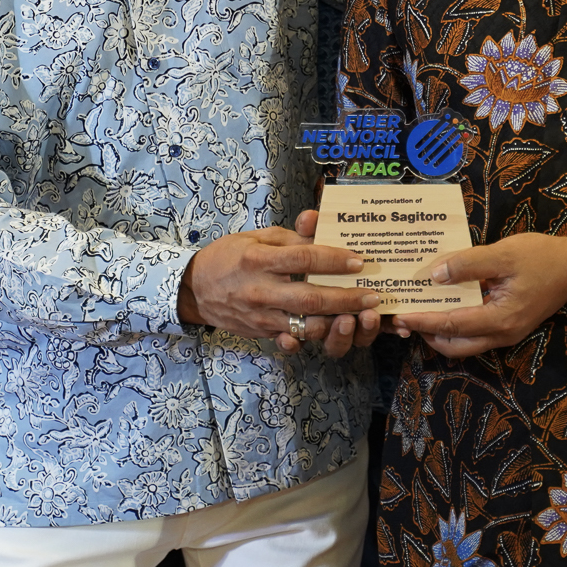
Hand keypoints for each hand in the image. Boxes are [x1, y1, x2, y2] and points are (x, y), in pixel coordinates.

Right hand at [177, 225, 379, 343]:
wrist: (194, 289)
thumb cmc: (228, 256)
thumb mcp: (256, 237)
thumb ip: (290, 237)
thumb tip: (319, 227)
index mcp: (259, 259)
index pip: (304, 259)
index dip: (334, 260)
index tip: (359, 260)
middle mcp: (260, 290)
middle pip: (311, 299)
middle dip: (346, 299)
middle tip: (372, 295)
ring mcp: (261, 316)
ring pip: (305, 326)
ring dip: (337, 323)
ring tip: (362, 316)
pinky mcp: (262, 333)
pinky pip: (292, 339)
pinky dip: (314, 338)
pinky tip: (333, 332)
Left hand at [390, 233, 566, 357]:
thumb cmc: (542, 257)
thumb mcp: (504, 254)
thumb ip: (468, 264)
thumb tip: (435, 275)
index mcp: (499, 320)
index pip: (450, 325)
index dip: (422, 321)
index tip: (398, 316)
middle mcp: (501, 334)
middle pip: (454, 345)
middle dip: (427, 334)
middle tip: (403, 317)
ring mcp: (506, 333)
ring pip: (464, 343)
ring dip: (440, 331)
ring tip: (420, 310)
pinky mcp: (509, 325)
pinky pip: (475, 332)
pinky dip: (455, 324)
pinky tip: (445, 302)